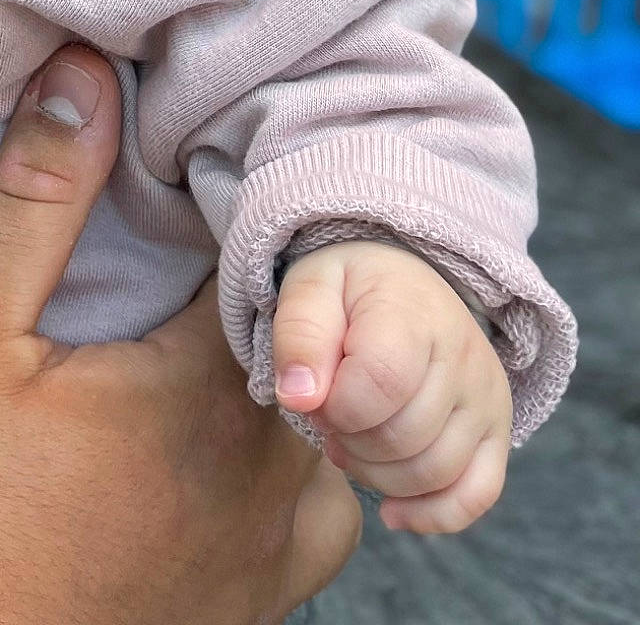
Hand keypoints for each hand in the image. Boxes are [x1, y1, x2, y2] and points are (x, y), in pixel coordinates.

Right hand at [0, 47, 360, 624]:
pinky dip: (284, 475)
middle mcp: (261, 489)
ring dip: (286, 389)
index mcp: (204, 402)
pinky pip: (310, 528)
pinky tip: (210, 452)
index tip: (200, 173)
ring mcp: (261, 567)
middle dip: (266, 293)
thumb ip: (35, 199)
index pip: (276, 266)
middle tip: (193, 251)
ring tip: (204, 349)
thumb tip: (86, 79)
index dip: (242, 206)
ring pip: (327, 444)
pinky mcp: (240, 617)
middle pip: (313, 352)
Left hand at [273, 239, 511, 533]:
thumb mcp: (310, 288)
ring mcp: (488, 399)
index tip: (315, 393)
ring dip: (378, 475)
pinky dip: (432, 514)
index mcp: (415, 313)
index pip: (380, 384)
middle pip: (403, 437)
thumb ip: (300, 336)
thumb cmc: (351, 289)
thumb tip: (299, 398)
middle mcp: (465, 358)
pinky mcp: (497, 432)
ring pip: (434, 473)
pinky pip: (477, 495)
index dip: (335, 405)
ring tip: (351, 441)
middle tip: (328, 416)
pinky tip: (392, 510)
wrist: (405, 283)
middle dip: (349, 440)